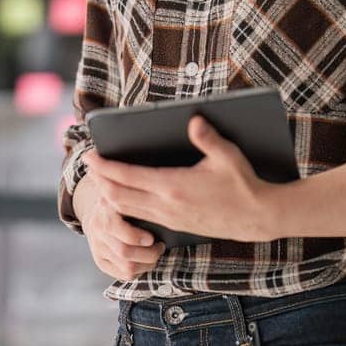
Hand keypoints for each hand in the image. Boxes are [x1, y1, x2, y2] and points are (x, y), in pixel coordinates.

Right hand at [74, 172, 163, 281]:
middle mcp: (98, 227)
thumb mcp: (123, 183)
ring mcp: (98, 245)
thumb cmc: (121, 195)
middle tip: (160, 245)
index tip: (152, 238)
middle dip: (147, 252)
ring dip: (146, 261)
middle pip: (125, 251)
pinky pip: (123, 273)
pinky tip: (146, 260)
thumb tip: (140, 160)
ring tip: (156, 251)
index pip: (116, 227)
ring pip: (127, 264)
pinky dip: (139, 269)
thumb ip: (129, 176)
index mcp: (105, 206)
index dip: (138, 237)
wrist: (96, 212)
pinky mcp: (100, 260)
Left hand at [91, 116, 279, 242]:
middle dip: (100, 179)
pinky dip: (124, 205)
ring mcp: (168, 218)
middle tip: (89, 163)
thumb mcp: (228, 156)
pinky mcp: (174, 225)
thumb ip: (208, 137)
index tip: (90, 155)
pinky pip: (139, 217)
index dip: (105, 166)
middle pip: (118, 196)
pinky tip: (122, 195)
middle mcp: (166, 205)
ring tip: (100, 177)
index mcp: (174, 186)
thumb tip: (193, 119)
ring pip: (126, 209)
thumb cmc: (243, 184)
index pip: (127, 177)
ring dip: (109, 193)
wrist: (256, 219)